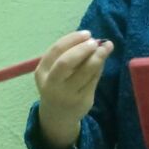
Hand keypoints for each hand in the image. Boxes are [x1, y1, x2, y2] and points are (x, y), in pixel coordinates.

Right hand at [35, 30, 113, 148]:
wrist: (58, 115)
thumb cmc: (57, 85)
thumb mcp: (54, 72)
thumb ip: (69, 56)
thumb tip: (92, 40)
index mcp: (42, 72)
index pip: (56, 50)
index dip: (73, 39)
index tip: (87, 34)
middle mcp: (52, 84)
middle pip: (66, 62)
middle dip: (83, 49)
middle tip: (96, 42)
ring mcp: (67, 94)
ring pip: (84, 71)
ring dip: (98, 57)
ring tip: (107, 47)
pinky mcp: (82, 100)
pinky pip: (93, 80)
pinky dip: (99, 68)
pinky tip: (102, 61)